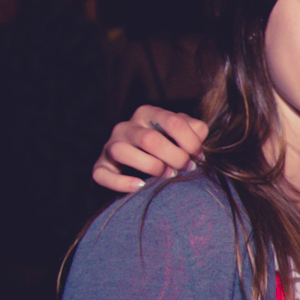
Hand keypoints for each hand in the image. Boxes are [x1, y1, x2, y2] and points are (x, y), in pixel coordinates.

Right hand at [93, 106, 208, 192]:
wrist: (137, 163)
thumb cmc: (166, 146)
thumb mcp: (181, 133)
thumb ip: (194, 132)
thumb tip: (198, 142)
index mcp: (149, 113)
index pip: (173, 122)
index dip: (191, 142)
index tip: (197, 156)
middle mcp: (127, 126)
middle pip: (149, 139)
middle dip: (174, 157)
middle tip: (185, 168)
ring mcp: (111, 145)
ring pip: (122, 152)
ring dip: (150, 167)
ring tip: (166, 175)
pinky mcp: (100, 166)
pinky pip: (103, 174)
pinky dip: (121, 183)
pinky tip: (140, 187)